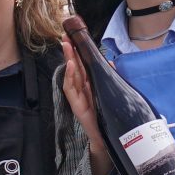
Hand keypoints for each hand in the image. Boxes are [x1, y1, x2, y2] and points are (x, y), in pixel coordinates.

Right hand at [58, 35, 107, 166]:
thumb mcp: (110, 91)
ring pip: (70, 76)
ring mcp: (78, 97)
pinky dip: (70, 78)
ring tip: (67, 47)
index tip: (72, 37)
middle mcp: (81, 89)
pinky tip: (72, 67)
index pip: (81, 64)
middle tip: (65, 37)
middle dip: (69, 52)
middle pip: (74, 67)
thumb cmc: (105, 115)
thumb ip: (109, 76)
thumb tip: (109, 61)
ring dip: (68, 61)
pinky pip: (71, 90)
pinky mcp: (77, 106)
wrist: (106, 137)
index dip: (76, 51)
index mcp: (88, 84)